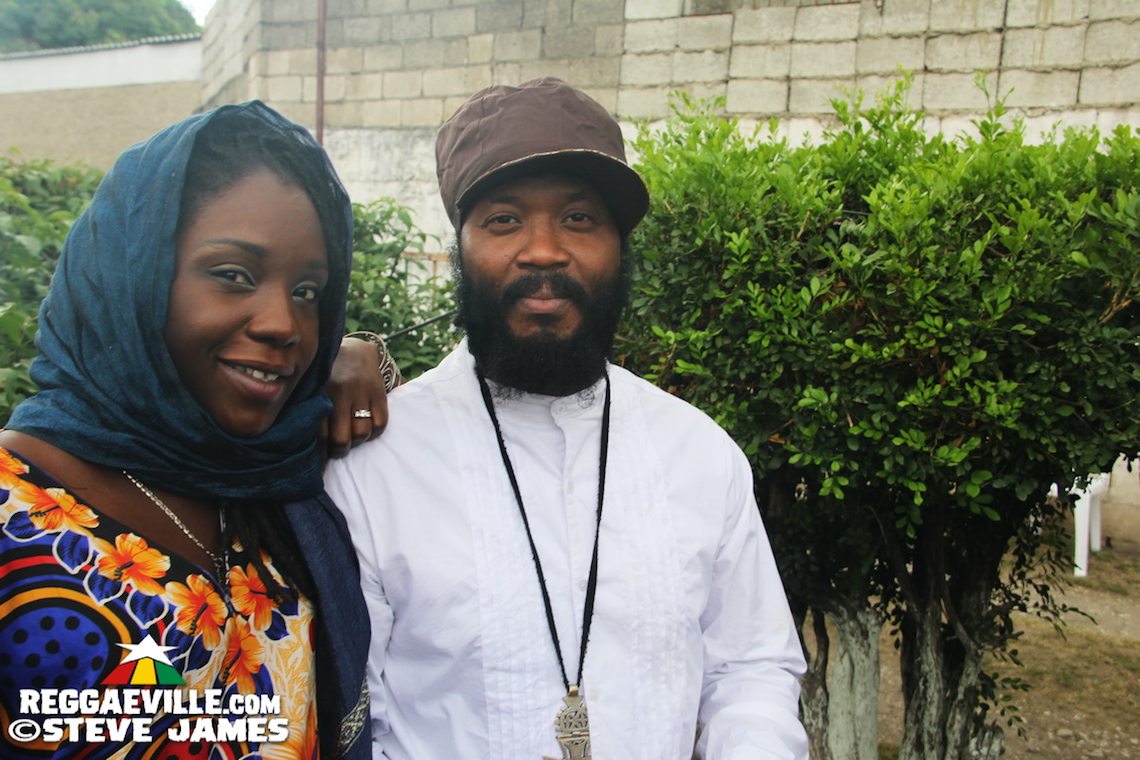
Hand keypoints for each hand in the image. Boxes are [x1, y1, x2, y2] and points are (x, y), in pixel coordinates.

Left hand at [321, 336, 390, 459]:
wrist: (355, 348)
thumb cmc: (328, 375)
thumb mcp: (315, 388)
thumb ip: (311, 412)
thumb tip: (300, 447)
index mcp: (319, 393)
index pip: (319, 436)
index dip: (320, 457)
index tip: (320, 470)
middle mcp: (339, 393)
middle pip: (341, 439)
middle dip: (339, 450)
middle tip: (338, 449)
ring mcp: (361, 392)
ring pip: (361, 433)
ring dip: (357, 441)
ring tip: (352, 436)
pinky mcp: (378, 392)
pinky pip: (380, 423)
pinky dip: (374, 432)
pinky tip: (367, 428)